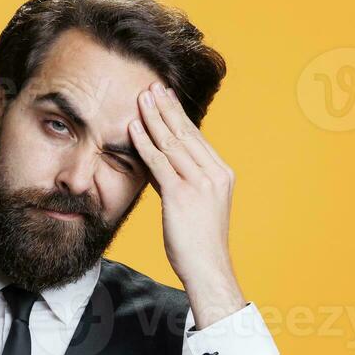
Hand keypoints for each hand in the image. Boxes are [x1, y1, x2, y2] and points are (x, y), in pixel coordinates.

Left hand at [130, 80, 245, 328]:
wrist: (208, 268)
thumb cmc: (199, 244)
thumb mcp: (196, 206)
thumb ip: (182, 182)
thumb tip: (161, 166)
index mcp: (221, 174)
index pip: (196, 138)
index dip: (179, 115)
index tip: (166, 97)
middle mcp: (214, 174)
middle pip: (186, 133)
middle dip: (166, 108)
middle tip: (152, 86)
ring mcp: (200, 183)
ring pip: (173, 143)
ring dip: (154, 118)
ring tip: (140, 98)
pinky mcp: (182, 195)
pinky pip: (159, 162)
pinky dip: (144, 143)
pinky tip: (133, 128)